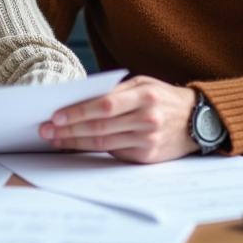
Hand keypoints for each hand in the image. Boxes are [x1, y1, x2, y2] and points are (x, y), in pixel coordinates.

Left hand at [38, 76, 198, 163]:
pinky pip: (114, 153)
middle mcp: (147, 119)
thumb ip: (116, 91)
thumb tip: (81, 100)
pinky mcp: (146, 157)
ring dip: (75, 142)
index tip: (55, 115)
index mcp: (145, 96)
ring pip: (103, 143)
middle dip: (69, 129)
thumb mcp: (144, 84)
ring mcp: (147, 140)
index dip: (78, 112)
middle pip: (100, 127)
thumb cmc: (163, 98)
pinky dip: (92, 150)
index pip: (104, 105)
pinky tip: (77, 146)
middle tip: (46, 130)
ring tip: (55, 139)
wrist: (197, 121)